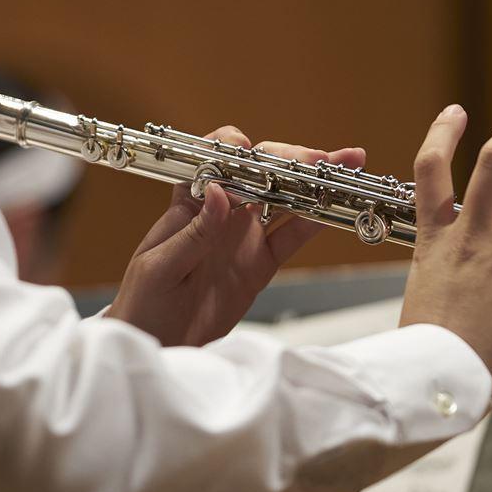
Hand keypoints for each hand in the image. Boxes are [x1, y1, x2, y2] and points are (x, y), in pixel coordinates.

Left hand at [107, 127, 365, 346]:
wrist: (156, 344)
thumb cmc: (144, 302)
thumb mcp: (161, 268)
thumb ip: (194, 232)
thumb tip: (219, 191)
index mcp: (190, 202)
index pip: (215, 158)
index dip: (235, 147)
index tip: (251, 150)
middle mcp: (222, 211)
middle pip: (261, 172)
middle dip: (292, 160)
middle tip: (320, 160)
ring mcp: (244, 235)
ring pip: (285, 199)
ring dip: (315, 182)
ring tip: (348, 167)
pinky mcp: (260, 263)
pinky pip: (291, 238)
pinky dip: (314, 223)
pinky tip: (336, 210)